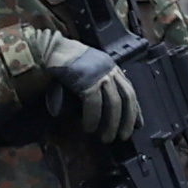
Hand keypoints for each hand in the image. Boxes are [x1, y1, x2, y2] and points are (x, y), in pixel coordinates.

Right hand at [32, 31, 140, 145]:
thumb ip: (97, 85)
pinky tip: (88, 127)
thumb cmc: (65, 62)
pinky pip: (94, 104)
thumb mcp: (88, 72)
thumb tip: (103, 110)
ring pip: (113, 103)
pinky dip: (92, 118)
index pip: (129, 90)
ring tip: (106, 138)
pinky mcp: (87, 80)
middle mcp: (109, 69)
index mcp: (111, 67)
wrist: (50, 49)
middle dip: (127, 119)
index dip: (135, 109)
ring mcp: (100, 73)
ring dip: (111, 123)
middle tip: (122, 136)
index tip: (138, 125)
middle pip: (127, 97)